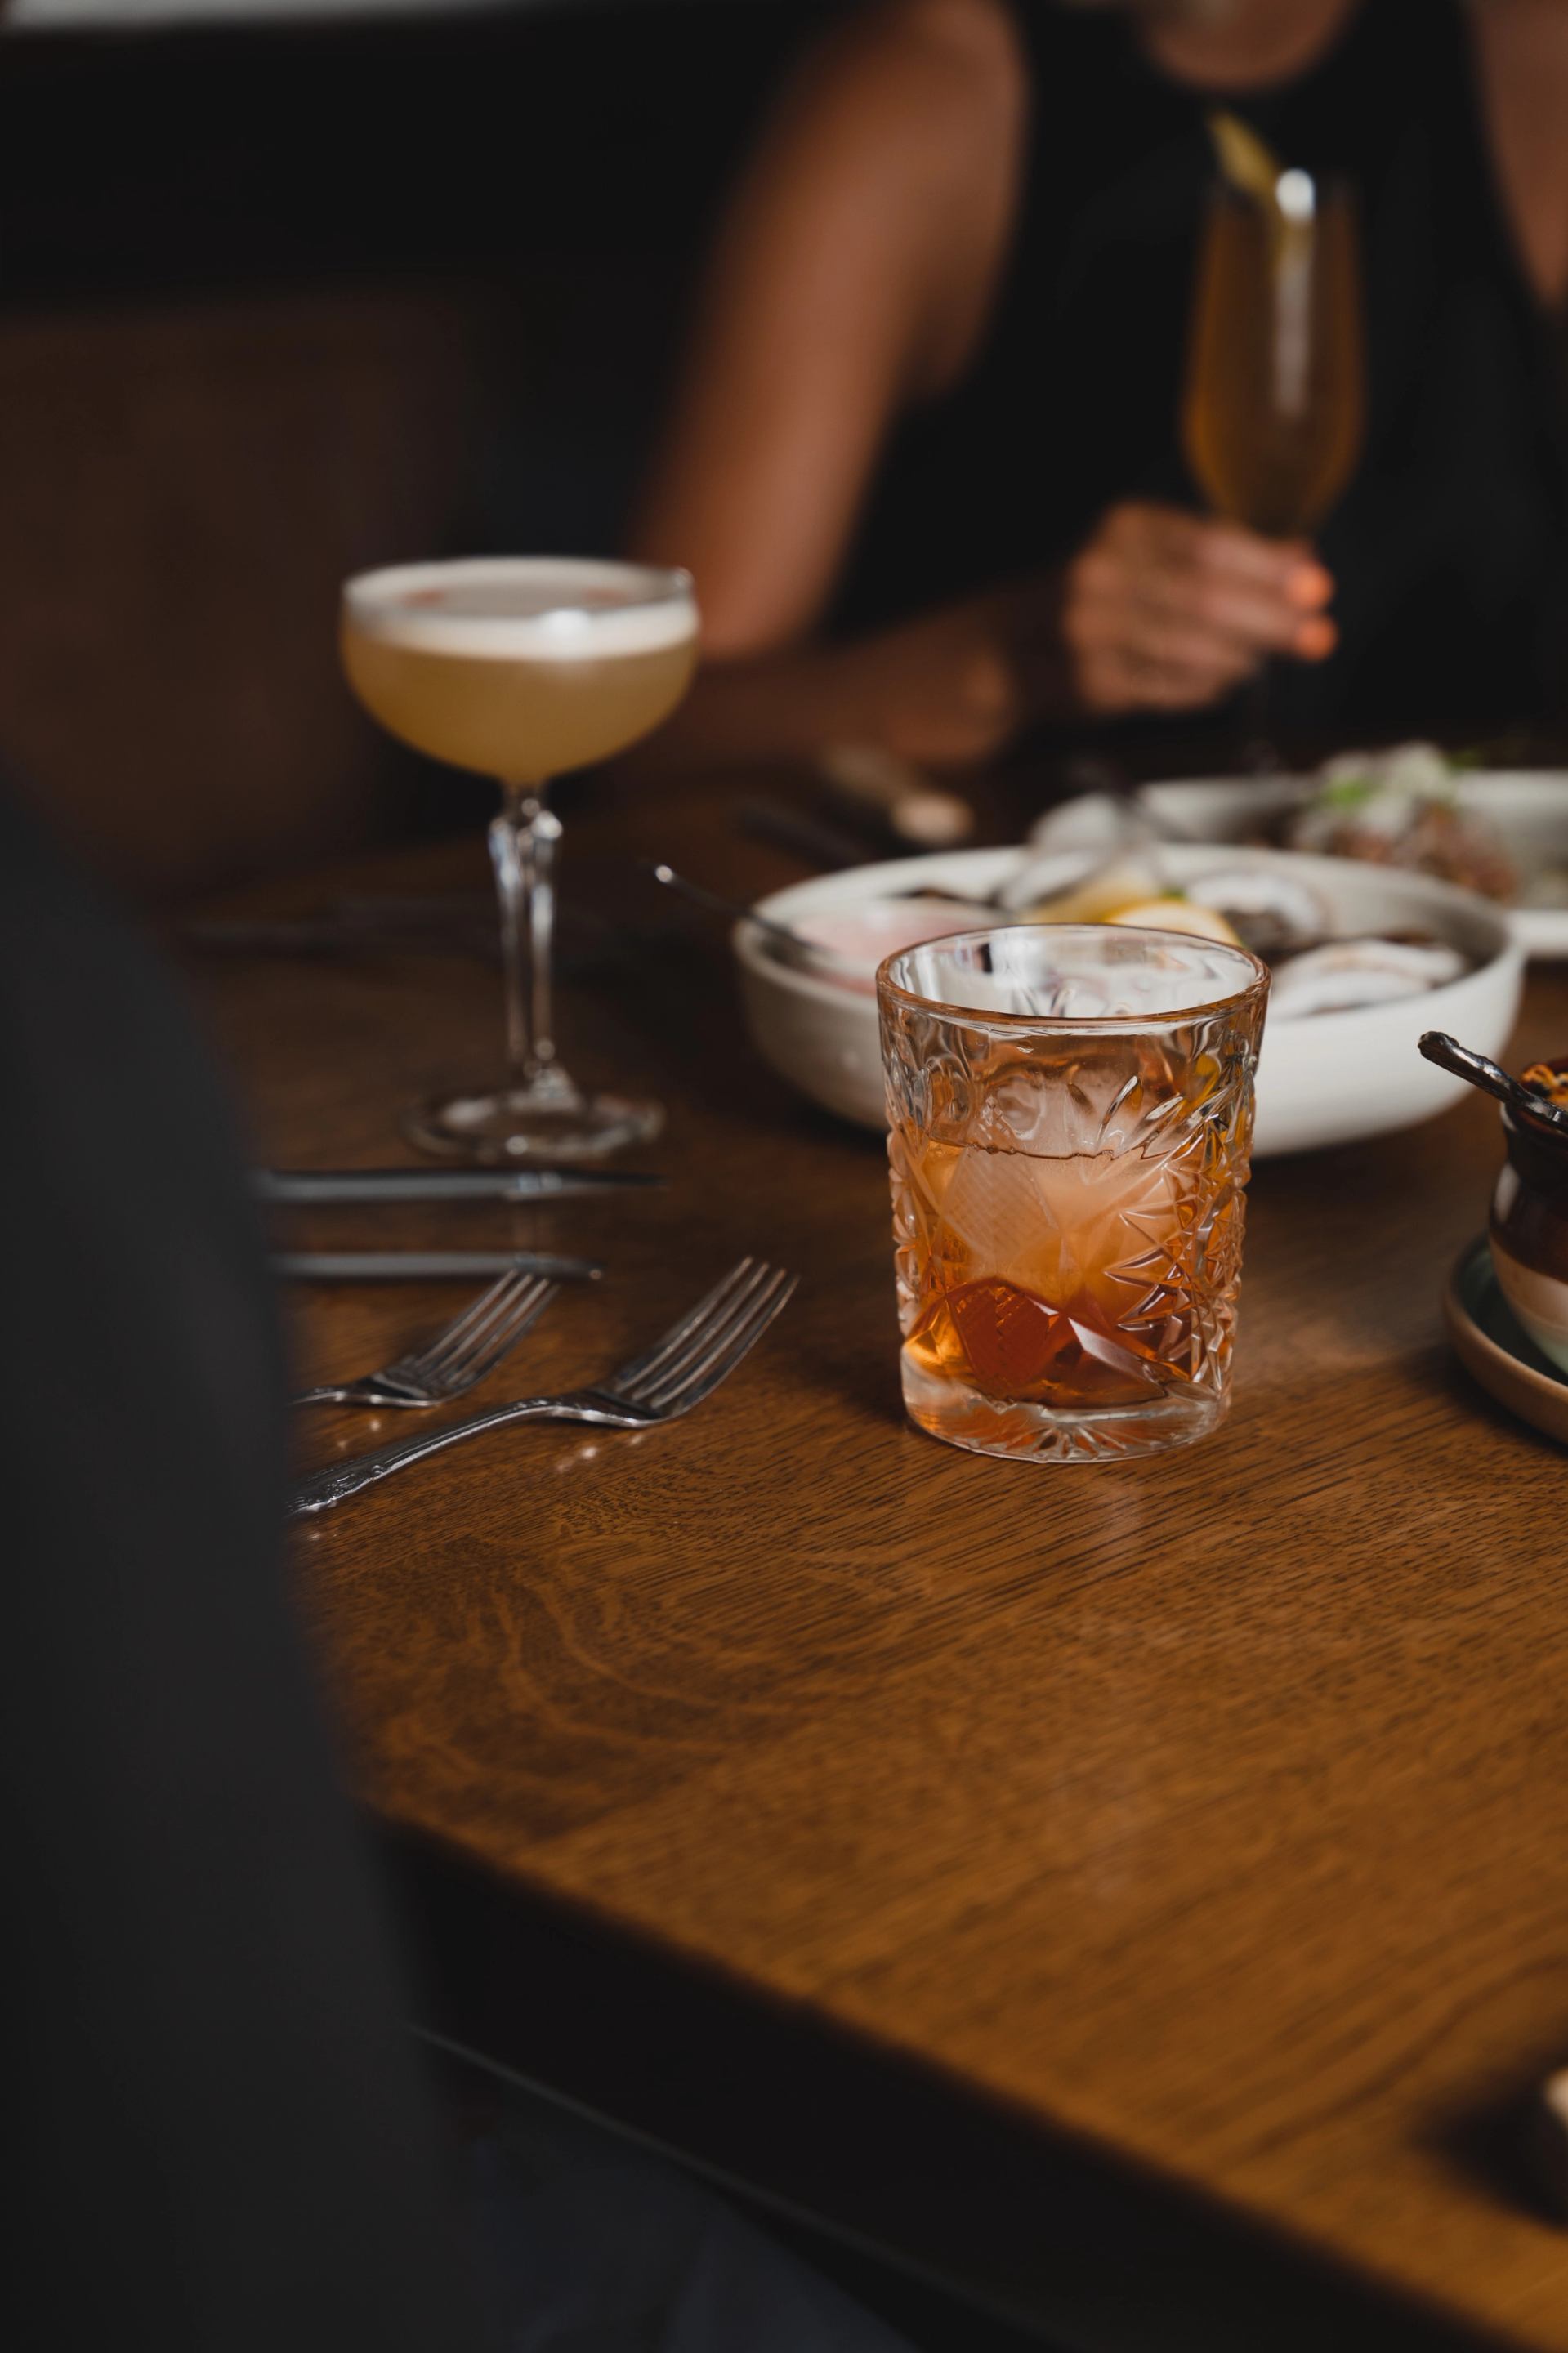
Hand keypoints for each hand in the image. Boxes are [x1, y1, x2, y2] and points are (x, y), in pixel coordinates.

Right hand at [1039, 502, 1336, 717]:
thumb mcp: (1153, 552)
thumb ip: (1223, 554)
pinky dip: (1206, 686)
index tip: (1315, 586)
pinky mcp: (1089, 683)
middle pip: (1201, 597)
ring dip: (1240, 658)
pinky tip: (1227, 679)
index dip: (1267, 567)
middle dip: (1269, 620)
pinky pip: (1166, 688)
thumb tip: (1301, 559)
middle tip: (1316, 636)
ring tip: (1266, 658)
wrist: (1013, 645)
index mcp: (1124, 529)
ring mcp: (1089, 633)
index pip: (1207, 544)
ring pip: (1187, 649)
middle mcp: (1100, 575)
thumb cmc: (1103, 593)